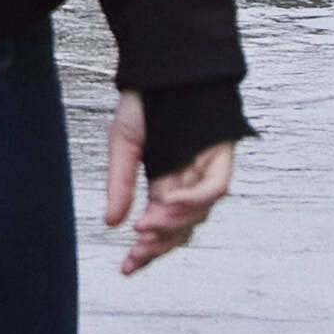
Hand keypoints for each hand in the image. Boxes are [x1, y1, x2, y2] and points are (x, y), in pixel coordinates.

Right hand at [101, 88, 238, 276]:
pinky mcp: (221, 153)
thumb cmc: (144, 101)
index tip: (126, 268)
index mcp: (166, 181)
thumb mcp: (122, 145)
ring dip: (171, 224)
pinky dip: (193, 200)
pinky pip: (214, 187)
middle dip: (158, 246)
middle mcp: (188, 180)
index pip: (161, 225)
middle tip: (134, 258)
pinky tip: (168, 203)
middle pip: (181, 227)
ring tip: (144, 227)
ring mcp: (207, 167)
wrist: (162, 64)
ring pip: (198, 213)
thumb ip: (119, 184)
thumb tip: (112, 223)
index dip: (147, 249)